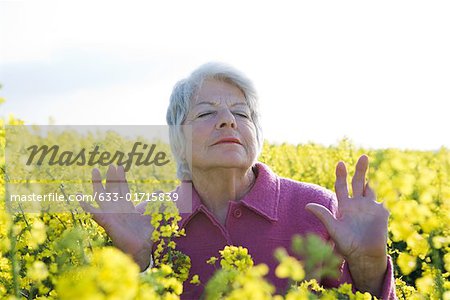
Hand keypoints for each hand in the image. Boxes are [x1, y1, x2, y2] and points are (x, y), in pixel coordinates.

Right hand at [80, 165, 153, 270]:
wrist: (143, 247)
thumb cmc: (146, 233)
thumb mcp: (153, 214)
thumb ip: (155, 203)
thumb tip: (162, 193)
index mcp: (127, 206)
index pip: (122, 188)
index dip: (120, 177)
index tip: (119, 166)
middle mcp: (117, 208)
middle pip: (112, 188)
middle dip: (111, 177)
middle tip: (111, 164)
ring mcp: (110, 214)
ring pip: (101, 196)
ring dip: (97, 183)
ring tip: (94, 170)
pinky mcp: (106, 221)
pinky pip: (94, 212)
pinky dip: (86, 206)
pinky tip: (79, 198)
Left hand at [305, 155, 388, 294]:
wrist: (363, 256)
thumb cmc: (347, 245)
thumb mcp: (334, 229)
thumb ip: (323, 216)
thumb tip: (306, 205)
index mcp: (345, 206)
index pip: (341, 186)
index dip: (341, 175)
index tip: (340, 163)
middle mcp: (357, 204)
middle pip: (358, 182)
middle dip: (359, 169)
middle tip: (363, 156)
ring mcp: (370, 207)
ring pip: (370, 187)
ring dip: (369, 175)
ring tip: (366, 158)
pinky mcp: (381, 213)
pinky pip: (384, 200)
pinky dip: (388, 191)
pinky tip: (390, 182)